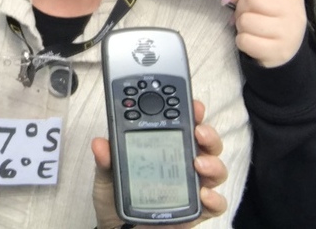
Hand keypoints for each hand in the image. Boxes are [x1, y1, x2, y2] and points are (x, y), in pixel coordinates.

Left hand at [92, 99, 227, 228]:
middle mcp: (182, 163)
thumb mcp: (106, 175)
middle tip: (199, 131)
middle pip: (205, 143)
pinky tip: (204, 194)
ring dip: (213, 163)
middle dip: (207, 133)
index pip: (181, 123)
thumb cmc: (116, 197)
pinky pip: (215, 204)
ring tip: (199, 163)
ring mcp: (192, 186)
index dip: (189, 111)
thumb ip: (105, 159)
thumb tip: (99, 143)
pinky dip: (214, 198)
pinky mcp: (196, 211)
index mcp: (163, 146)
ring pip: (215, 169)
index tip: (191, 103)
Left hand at [227, 0, 306, 67]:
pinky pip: (245, 40)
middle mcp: (293, 12)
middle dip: (240, 8)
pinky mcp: (278, 52)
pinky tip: (252, 42)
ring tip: (250, 29)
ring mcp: (288, 33)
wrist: (288, 53)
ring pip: (246, 20)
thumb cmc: (273, 21)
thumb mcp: (272, 2)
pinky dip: (242, 41)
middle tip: (244, 16)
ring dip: (241, 26)